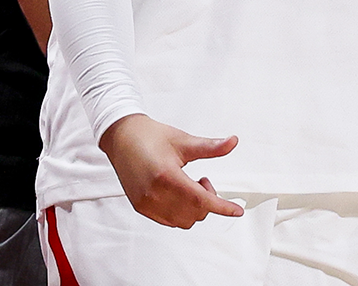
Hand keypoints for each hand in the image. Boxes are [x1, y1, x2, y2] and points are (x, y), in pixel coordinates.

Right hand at [96, 114, 242, 228]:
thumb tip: (232, 142)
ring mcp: (145, 202)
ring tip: (188, 187)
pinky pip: (168, 221)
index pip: (201, 200)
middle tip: (202, 180)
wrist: (120, 136)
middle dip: (207, 201)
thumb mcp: (182, 141)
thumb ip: (210, 146)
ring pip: (183, 221)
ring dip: (194, 209)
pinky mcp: (140, 206)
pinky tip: (177, 194)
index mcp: (166, 175)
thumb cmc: (148, 136)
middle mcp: (154, 192)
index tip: (236, 210)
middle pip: (194, 213)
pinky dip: (180, 213)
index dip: (222, 207)